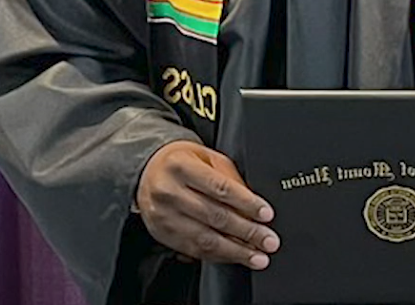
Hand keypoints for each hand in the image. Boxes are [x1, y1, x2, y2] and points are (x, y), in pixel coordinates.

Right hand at [135, 140, 280, 269]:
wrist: (145, 172)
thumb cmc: (180, 163)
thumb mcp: (205, 157)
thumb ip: (228, 177)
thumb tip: (253, 204)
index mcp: (181, 166)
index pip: (220, 188)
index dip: (246, 204)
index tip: (266, 214)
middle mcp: (169, 191)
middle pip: (215, 216)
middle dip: (247, 232)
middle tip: (269, 241)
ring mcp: (163, 216)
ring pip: (205, 239)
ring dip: (236, 251)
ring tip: (257, 257)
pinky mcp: (162, 234)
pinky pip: (194, 250)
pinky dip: (219, 256)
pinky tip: (235, 257)